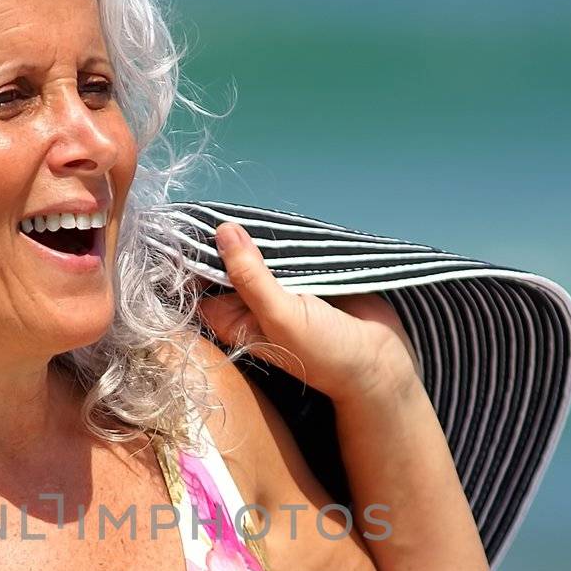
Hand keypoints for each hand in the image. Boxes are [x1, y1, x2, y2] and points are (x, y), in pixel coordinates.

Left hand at [195, 220, 421, 400]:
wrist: (378, 359)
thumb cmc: (325, 352)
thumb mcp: (281, 315)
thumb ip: (251, 276)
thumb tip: (224, 232)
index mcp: (234, 321)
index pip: (199, 284)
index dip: (194, 256)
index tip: (192, 225)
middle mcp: (250, 304)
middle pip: (226, 262)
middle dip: (227, 239)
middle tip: (225, 211)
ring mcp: (277, 288)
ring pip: (256, 251)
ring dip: (258, 234)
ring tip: (254, 214)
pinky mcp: (302, 274)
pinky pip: (284, 248)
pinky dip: (284, 236)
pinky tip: (280, 222)